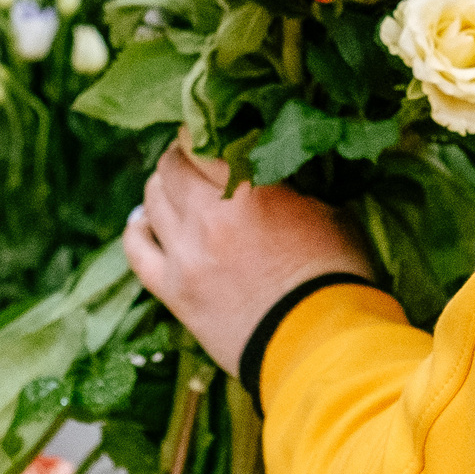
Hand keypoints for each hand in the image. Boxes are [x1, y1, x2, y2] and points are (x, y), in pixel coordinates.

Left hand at [124, 140, 375, 375]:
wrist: (319, 347)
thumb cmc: (337, 277)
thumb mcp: (330, 214)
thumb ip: (295, 189)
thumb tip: (280, 173)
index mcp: (250, 189)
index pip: (207, 139)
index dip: (205, 127)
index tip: (212, 126)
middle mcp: (207, 215)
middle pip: (172, 166)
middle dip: (180, 154)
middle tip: (193, 154)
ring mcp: (185, 255)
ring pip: (151, 202)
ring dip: (160, 186)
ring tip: (172, 184)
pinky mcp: (174, 291)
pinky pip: (137, 253)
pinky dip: (137, 231)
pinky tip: (142, 222)